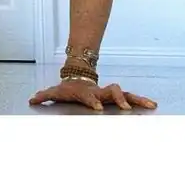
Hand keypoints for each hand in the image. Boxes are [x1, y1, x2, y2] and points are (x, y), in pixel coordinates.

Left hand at [29, 80, 156, 111]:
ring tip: (149, 104)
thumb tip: (31, 100)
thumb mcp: (56, 91)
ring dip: (136, 99)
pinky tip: (152, 105)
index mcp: (85, 92)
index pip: (88, 96)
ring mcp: (108, 92)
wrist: (78, 75)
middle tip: (125, 108)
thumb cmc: (68, 88)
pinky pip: (131, 98)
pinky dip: (141, 100)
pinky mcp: (116, 96)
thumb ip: (44, 95)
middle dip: (118, 98)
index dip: (91, 101)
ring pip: (125, 93)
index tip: (96, 108)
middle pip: (111, 91)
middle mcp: (99, 91)